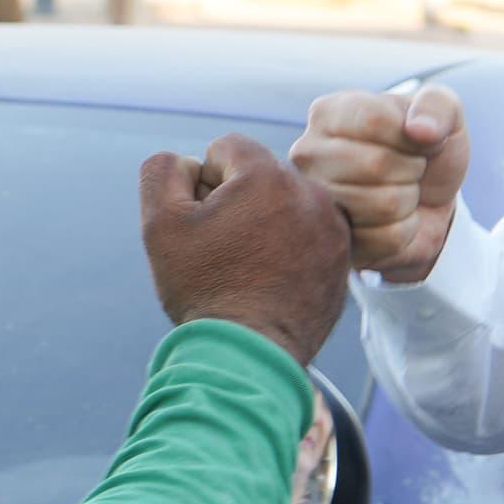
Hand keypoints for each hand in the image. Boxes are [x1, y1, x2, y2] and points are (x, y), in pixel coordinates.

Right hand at [139, 134, 350, 366]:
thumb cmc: (202, 289)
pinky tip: (272, 279)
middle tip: (224, 247)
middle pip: (262, 174)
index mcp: (269, 177)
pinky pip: (311, 234)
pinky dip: (291, 247)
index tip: (203, 220)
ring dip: (267, 221)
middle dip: (238, 199)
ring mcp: (334, 229)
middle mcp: (312, 194)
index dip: (204, 181)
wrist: (247, 356)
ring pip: (288, 203)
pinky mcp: (343, 260)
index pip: (228, 148)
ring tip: (249, 265)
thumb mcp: (160, 224)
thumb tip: (189, 162)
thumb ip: (163, 171)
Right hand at [289, 86, 469, 284]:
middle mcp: (309, 155)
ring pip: (385, 204)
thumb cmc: (427, 149)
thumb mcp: (444, 113)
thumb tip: (421, 130)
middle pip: (375, 164)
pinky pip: (389, 239)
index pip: (373, 119)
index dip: (411, 135)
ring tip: (400, 191)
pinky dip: (407, 230)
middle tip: (409, 169)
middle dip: (412, 169)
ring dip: (409, 200)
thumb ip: (437, 105)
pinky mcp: (335, 242)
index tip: (414, 138)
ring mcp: (317, 202)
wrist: (431, 201)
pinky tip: (395, 220)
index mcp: (328, 113)